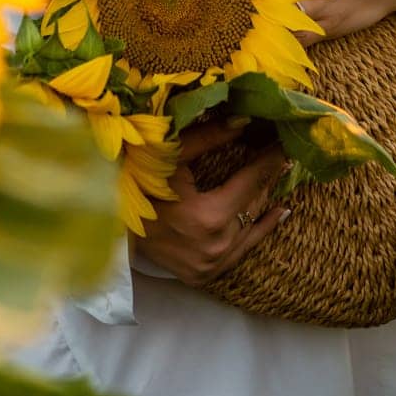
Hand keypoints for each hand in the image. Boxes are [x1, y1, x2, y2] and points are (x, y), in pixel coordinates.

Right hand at [130, 119, 291, 287]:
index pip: (250, 181)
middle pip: (253, 204)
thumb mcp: (172, 157)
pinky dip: (260, 229)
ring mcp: (212, 265)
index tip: (284, 143)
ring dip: (264, 199)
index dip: (269, 159)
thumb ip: (209, 137)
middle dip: (267, 176)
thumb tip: (245, 120)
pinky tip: (278, 212)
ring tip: (279, 176)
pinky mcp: (205, 275)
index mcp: (209, 217)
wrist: (111, 223)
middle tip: (282, 154)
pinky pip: (243, 250)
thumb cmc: (138, 184)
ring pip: (251, 227)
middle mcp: (216, 247)